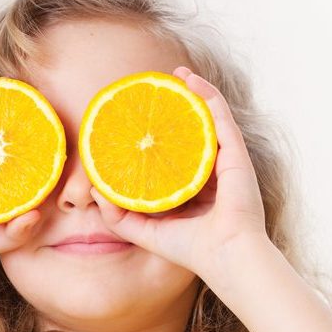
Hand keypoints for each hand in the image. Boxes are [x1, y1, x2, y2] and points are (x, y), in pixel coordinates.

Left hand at [90, 66, 267, 278]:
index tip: (139, 120)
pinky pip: (220, 117)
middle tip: (156, 92)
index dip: (159, 136)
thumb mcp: (143, 231)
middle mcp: (209, 172)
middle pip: (191, 132)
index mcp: (191, 189)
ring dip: (193, 93)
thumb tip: (95, 190)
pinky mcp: (236, 154)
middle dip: (176, 109)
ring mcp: (225, 161)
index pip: (174, 155)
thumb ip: (118, 215)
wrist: (225, 255)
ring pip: (207, 119)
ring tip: (176, 76)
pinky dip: (208, 97)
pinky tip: (192, 81)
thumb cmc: (190, 248)